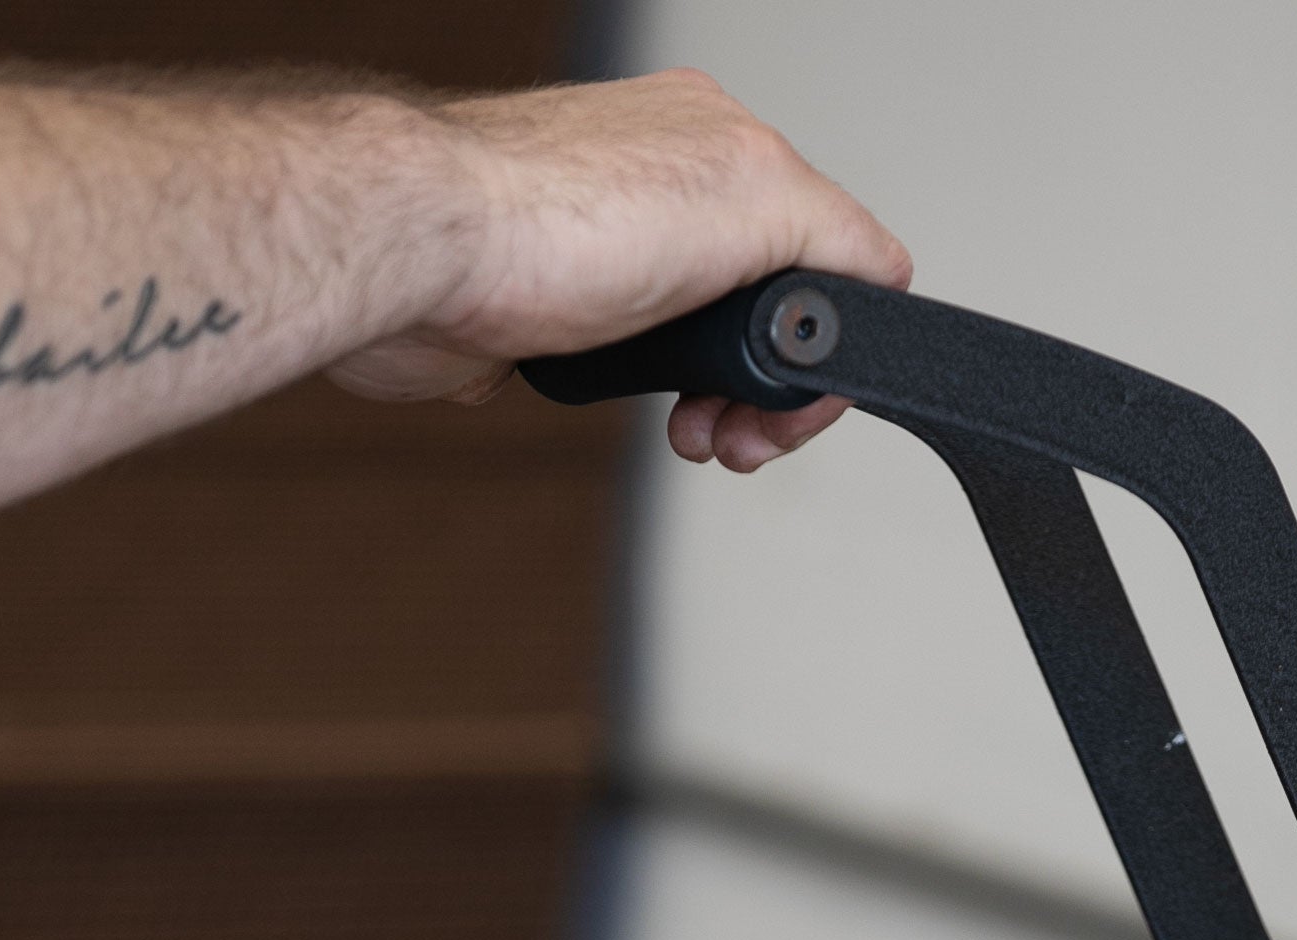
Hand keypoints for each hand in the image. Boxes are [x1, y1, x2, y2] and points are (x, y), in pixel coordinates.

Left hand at [328, 70, 909, 474]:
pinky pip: (641, 364)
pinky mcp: (561, 304)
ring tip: (700, 435)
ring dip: (721, 404)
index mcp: (728, 147)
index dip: (832, 342)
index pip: (836, 251)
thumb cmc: (546, 218)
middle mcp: (673, 187)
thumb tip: (881, 281)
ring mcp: (616, 247)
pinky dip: (656, 399)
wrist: (415, 258)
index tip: (799, 399)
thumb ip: (837, 235)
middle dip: (773, 389)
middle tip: (749, 436)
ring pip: (711, 345)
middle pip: (775, 309)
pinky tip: (643, 410)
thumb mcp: (750, 201)